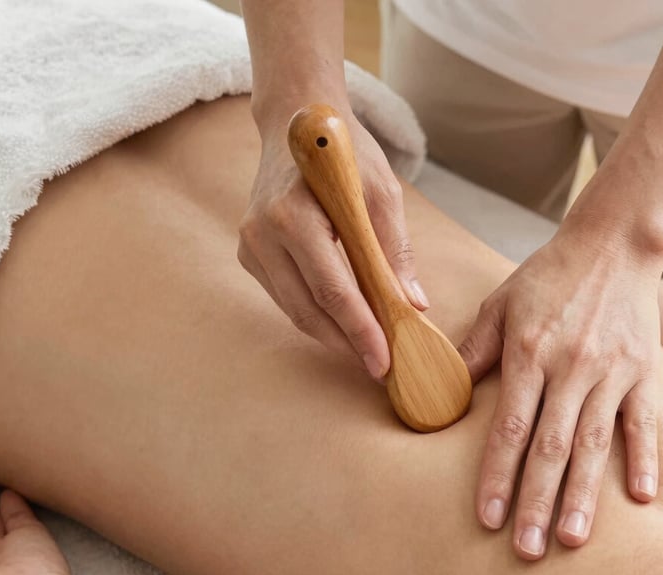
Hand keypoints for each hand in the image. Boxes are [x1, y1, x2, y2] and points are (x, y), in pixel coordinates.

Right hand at [238, 106, 428, 378]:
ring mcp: (251, 246)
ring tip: (365, 350)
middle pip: (309, 311)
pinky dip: (315, 315)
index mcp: (294, 216)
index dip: (360, 332)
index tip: (383, 362)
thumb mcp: (381, 191)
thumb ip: (395, 250)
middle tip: (379, 367)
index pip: (332, 291)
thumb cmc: (344, 151)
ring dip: (332, 335)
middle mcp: (263, 234)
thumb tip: (413, 305)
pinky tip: (342, 324)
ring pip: (294, 311)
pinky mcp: (250, 254)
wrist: (295, 120)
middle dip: (347, 343)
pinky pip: (285, 297)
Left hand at [459, 224, 661, 559]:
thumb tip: (444, 388)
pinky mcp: (642, 372)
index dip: (496, 475)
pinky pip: (642, 422)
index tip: (487, 517)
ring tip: (572, 539)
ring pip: (594, 444)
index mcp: (528, 353)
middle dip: (537, 502)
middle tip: (527, 549)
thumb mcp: (500, 304)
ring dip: (583, 495)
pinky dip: (643, 458)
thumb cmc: (547, 276)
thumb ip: (474, 350)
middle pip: (550, 447)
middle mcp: (570, 368)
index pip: (509, 428)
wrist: (611, 245)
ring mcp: (610, 373)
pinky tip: (641, 498)